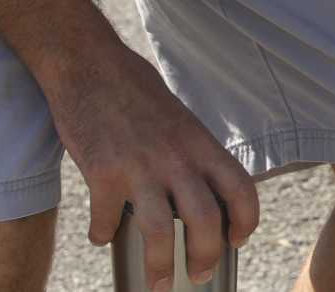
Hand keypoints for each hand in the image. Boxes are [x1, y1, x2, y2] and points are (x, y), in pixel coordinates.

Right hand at [48, 42, 258, 288]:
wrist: (89, 64)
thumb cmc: (134, 90)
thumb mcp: (178, 117)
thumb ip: (190, 153)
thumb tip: (198, 190)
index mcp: (199, 143)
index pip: (241, 188)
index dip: (246, 221)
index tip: (237, 240)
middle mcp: (176, 156)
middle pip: (206, 221)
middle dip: (205, 258)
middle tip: (197, 275)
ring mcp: (140, 166)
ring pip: (160, 233)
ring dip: (159, 267)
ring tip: (156, 283)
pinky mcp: (104, 172)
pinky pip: (107, 220)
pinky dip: (103, 233)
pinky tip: (101, 234)